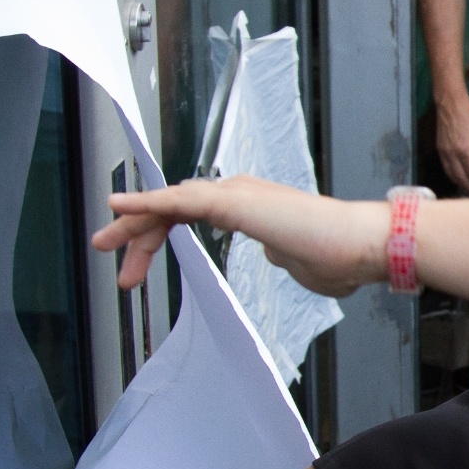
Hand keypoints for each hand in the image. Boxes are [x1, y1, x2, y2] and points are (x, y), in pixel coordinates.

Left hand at [91, 176, 388, 295]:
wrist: (365, 246)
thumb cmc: (342, 256)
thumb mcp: (298, 264)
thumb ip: (280, 257)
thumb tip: (273, 255)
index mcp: (251, 207)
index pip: (189, 216)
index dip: (157, 240)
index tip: (137, 273)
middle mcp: (239, 193)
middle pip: (172, 209)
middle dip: (139, 239)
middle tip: (122, 276)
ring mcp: (237, 194)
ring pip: (170, 202)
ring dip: (135, 225)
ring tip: (104, 243)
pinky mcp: (236, 202)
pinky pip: (180, 200)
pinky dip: (147, 203)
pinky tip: (121, 208)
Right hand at [435, 91, 468, 196]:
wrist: (449, 102)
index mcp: (464, 149)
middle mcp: (452, 154)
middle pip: (461, 177)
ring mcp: (444, 152)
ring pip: (451, 174)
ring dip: (460, 184)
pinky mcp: (439, 149)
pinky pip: (445, 167)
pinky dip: (452, 176)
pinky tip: (458, 179)